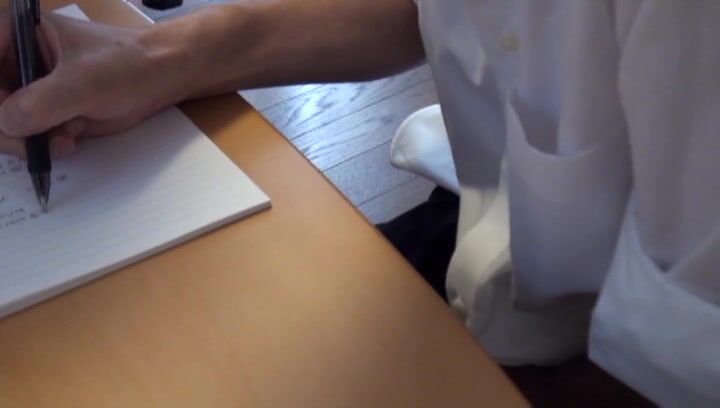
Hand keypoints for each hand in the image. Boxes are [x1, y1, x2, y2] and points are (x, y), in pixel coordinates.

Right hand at [0, 12, 184, 157]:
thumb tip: (4, 125)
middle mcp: (15, 58)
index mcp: (12, 32)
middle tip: (29, 145)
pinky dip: (44, 144)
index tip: (6, 114)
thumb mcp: (80, 84)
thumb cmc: (126, 66)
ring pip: (7, 122)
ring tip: (64, 140)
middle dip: (8, 127)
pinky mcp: (48, 110)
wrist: (163, 77)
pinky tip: (71, 140)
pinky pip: (29, 134)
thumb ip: (36, 105)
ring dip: (28, 140)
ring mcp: (30, 86)